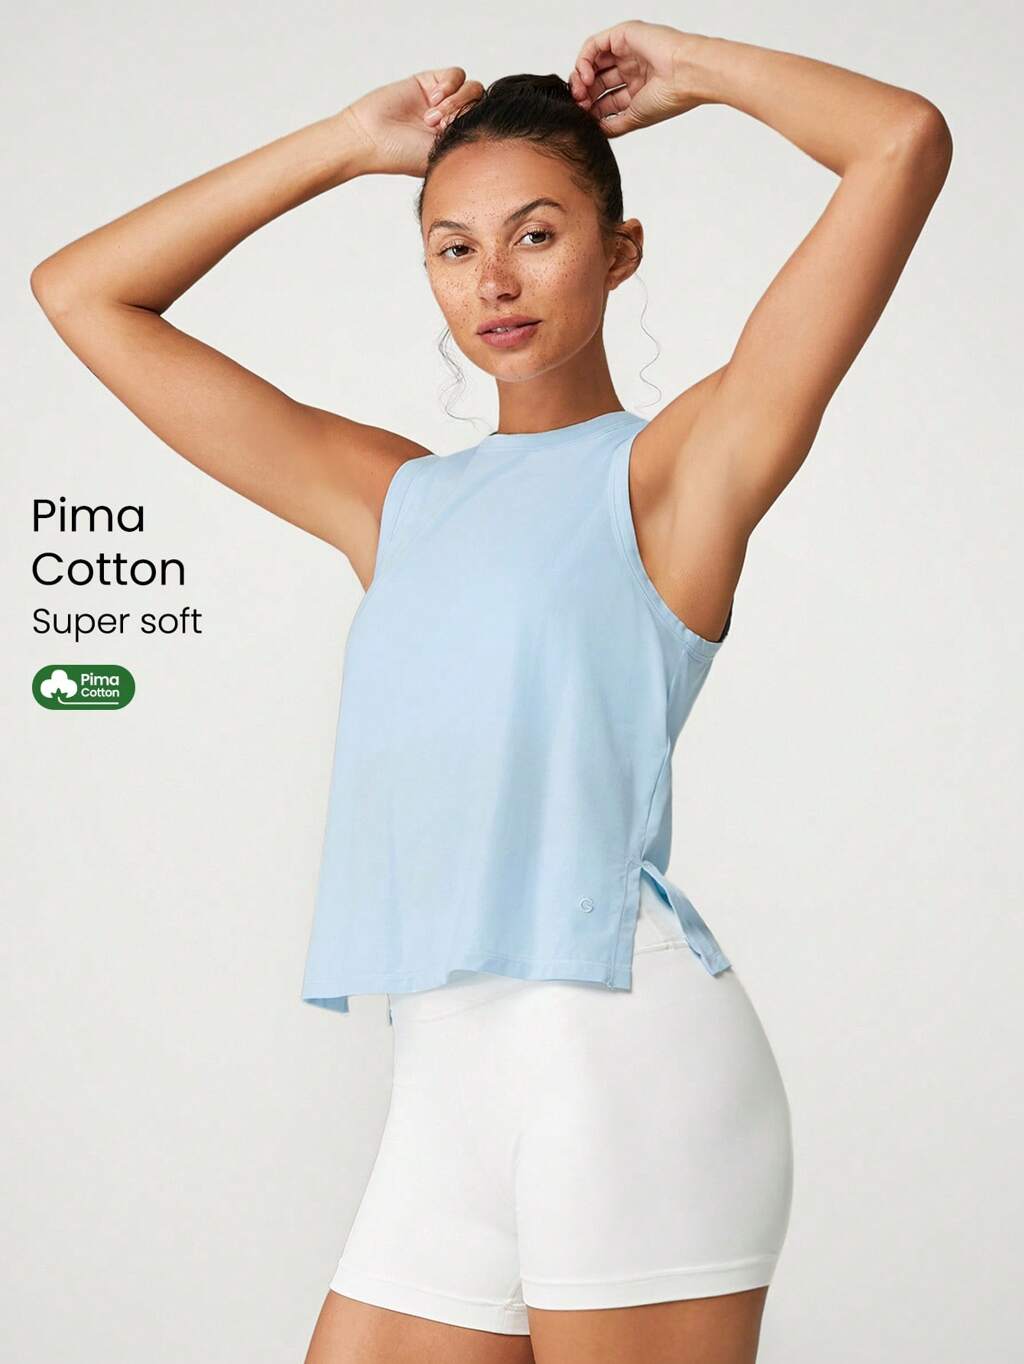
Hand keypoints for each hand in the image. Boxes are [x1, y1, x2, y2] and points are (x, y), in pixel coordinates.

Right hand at [340, 67, 483, 176]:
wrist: (371, 137)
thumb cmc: (401, 155)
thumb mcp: (442, 156)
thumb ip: (466, 142)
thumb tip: (494, 133)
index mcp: (457, 140)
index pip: (484, 126)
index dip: (475, 128)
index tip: (455, 138)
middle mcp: (452, 120)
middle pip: (481, 106)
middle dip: (464, 114)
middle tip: (441, 127)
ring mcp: (442, 100)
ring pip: (472, 89)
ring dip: (456, 101)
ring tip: (432, 116)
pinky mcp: (430, 81)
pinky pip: (457, 75)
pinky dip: (450, 85)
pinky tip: (434, 98)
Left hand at [568, 20, 704, 137]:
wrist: (686, 76)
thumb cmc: (670, 96)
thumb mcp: (635, 118)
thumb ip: (613, 125)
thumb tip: (594, 131)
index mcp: (636, 88)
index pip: (605, 98)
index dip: (591, 108)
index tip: (584, 118)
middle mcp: (631, 69)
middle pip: (596, 81)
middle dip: (584, 94)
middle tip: (580, 105)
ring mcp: (626, 51)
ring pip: (592, 62)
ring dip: (580, 79)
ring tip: (581, 92)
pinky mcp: (622, 35)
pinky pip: (593, 45)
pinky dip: (584, 61)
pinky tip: (586, 77)